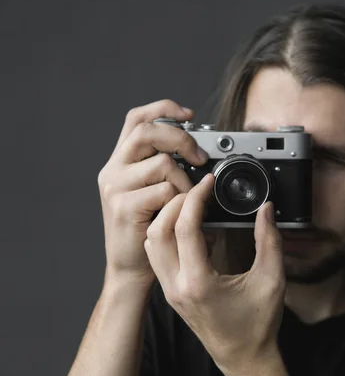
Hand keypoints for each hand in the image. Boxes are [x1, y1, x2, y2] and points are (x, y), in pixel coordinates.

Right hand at [97, 99, 207, 283]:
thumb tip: (199, 149)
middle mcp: (113, 170)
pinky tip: (179, 212)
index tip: (189, 114)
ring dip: (186, 180)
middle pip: (147, 131)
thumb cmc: (148, 227)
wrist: (130, 266)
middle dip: (182, 139)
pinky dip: (181, 200)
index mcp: (121, 161)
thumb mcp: (153, 191)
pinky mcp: (123, 207)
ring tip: (187, 199)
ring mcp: (115, 188)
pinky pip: (165, 191)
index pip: (136, 119)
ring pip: (163, 163)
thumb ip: (166, 168)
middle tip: (200, 158)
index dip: (163, 109)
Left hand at [144, 173, 285, 375]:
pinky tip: (189, 228)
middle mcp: (177, 286)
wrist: (243, 356)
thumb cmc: (256, 326)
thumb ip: (269, 241)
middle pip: (158, 230)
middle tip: (197, 190)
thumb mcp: (272, 280)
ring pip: (151, 242)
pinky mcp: (170, 290)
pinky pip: (156, 254)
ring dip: (167, 217)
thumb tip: (266, 210)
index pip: (185, 228)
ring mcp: (170, 290)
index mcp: (200, 283)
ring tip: (191, 205)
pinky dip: (166, 233)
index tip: (208, 184)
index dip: (196, 198)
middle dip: (176, 203)